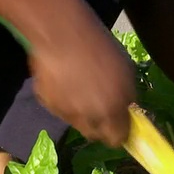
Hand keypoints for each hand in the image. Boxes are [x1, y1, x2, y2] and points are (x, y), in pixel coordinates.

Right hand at [29, 32, 134, 146]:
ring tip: (79, 88)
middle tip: (99, 105)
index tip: (119, 123)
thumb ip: (127, 97)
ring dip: (80, 112)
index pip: (117, 138)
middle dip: (99, 124)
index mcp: (111, 111)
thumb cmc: (101, 48)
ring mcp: (65, 113)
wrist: (63, 35)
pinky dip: (62, 101)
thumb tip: (126, 110)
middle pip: (95, 135)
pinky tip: (63, 81)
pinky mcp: (47, 103)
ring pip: (76, 122)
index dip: (119, 132)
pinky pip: (58, 108)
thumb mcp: (127, 71)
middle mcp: (88, 118)